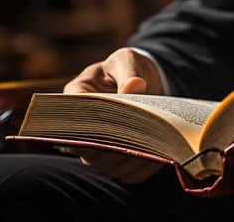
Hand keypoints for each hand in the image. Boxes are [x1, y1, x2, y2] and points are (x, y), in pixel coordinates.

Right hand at [63, 47, 164, 182]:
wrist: (141, 79)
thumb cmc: (127, 67)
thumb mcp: (127, 60)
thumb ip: (129, 72)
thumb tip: (134, 86)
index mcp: (76, 95)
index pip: (72, 118)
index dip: (91, 127)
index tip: (116, 125)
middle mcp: (80, 125)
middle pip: (89, 149)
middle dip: (117, 146)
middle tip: (143, 137)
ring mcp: (96, 145)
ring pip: (106, 165)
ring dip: (131, 159)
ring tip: (155, 145)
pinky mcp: (114, 158)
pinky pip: (125, 173)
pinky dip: (142, 169)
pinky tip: (160, 155)